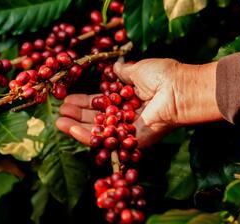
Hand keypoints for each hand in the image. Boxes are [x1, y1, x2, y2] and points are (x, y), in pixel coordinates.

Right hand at [56, 59, 222, 147]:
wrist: (179, 89)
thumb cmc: (164, 76)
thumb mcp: (139, 69)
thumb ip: (124, 72)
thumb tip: (115, 67)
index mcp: (129, 99)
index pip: (102, 102)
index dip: (85, 101)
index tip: (67, 99)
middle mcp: (128, 116)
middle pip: (97, 119)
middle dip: (77, 116)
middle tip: (59, 112)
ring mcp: (130, 130)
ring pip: (99, 132)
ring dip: (77, 128)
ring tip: (59, 122)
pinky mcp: (133, 141)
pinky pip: (107, 140)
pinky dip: (88, 136)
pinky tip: (70, 129)